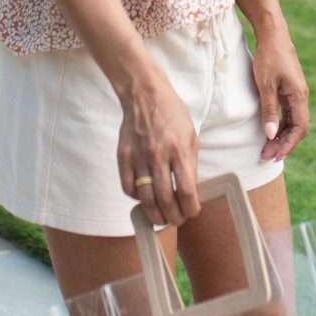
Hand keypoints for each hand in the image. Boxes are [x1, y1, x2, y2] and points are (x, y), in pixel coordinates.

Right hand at [117, 70, 199, 228]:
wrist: (144, 95)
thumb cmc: (172, 115)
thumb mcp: (191, 137)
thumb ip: (190, 165)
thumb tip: (189, 192)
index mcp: (179, 150)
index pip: (186, 191)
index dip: (190, 209)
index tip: (192, 213)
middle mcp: (158, 155)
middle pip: (165, 199)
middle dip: (173, 217)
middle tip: (176, 221)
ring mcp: (138, 156)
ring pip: (145, 198)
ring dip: (154, 214)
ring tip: (161, 217)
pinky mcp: (123, 156)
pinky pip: (128, 187)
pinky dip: (136, 198)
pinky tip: (144, 198)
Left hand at [253, 31, 308, 166]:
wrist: (273, 34)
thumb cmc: (269, 57)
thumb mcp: (265, 84)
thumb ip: (269, 110)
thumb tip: (270, 134)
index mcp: (299, 96)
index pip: (300, 128)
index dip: (288, 144)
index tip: (275, 155)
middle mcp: (301, 96)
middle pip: (297, 128)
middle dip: (283, 144)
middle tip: (266, 156)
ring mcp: (295, 93)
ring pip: (292, 121)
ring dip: (281, 136)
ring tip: (266, 148)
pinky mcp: (289, 90)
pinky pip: (288, 113)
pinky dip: (280, 124)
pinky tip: (269, 132)